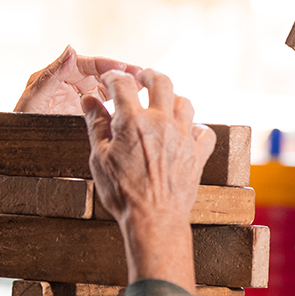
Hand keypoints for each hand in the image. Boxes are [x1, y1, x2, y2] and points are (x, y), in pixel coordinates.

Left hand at [14, 45, 142, 114]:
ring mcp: (75, 100)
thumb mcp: (34, 99)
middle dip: (119, 74)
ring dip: (121, 86)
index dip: (107, 64)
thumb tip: (70, 49)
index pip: (86, 65)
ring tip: (140, 88)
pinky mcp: (81, 116)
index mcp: (55, 76)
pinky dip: (115, 103)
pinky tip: (129, 104)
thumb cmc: (20, 124)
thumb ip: (51, 74)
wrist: (17, 151)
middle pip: (98, 74)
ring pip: (103, 88)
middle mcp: (66, 85)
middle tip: (140, 76)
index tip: (125, 68)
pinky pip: (101, 106)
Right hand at [82, 69, 214, 287]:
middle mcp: (162, 122)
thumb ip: (96, 125)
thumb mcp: (99, 157)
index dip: (113, 77)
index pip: (123, 83)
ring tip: (163, 106)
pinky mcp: (198, 153)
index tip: (109, 81)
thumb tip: (90, 101)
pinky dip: (196, 128)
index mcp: (134, 121)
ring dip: (172, 100)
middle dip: (149, 75)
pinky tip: (187, 133)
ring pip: (185, 102)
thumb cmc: (123, 192)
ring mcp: (184, 136)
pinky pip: (204, 131)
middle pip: (161, 81)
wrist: (153, 219)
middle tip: (141, 79)